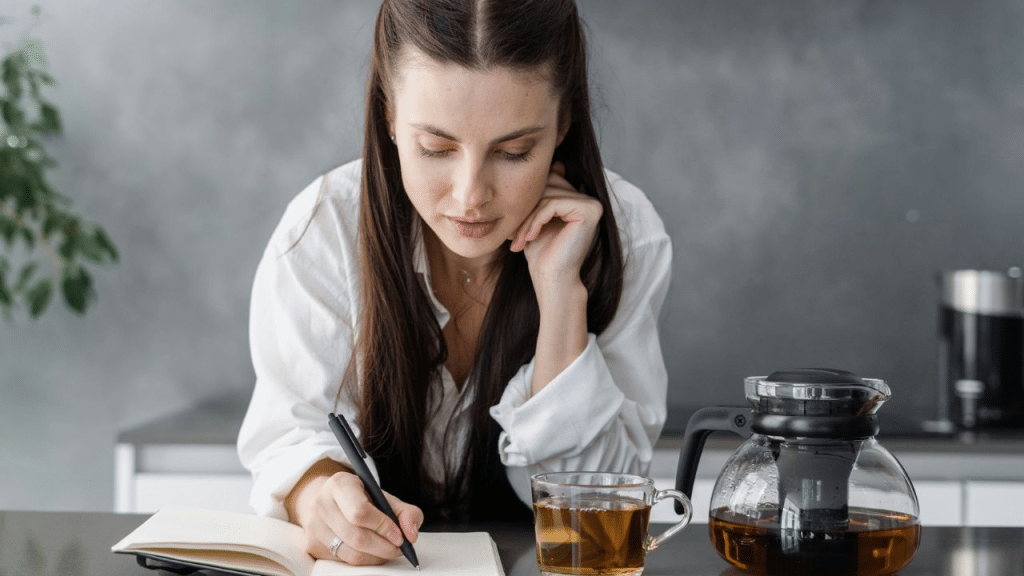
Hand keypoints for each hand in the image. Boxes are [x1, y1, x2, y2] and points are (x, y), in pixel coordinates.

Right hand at [289, 464, 422, 565]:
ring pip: (351, 554)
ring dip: (376, 557)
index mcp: (340, 484)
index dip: (383, 526)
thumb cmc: (358, 498)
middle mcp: (321, 503)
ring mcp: (313, 526)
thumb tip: (411, 535)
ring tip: (388, 550)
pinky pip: (343, 561)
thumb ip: (405, 512)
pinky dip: (364, 560)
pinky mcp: (311, 544)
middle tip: (399, 548)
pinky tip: (371, 551)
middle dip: (384, 547)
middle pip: (357, 537)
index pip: (360, 512)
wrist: (326, 499)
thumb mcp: (383, 496)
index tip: (400, 536)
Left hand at [508, 162, 602, 294]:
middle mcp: (590, 200)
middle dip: (526, 211)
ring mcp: (592, 204)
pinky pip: (552, 204)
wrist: (552, 280)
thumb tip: (553, 164)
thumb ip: (542, 195)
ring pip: (547, 195)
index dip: (527, 203)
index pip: (547, 183)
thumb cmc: (542, 253)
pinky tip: (529, 238)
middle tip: (513, 235)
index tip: (515, 228)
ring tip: (518, 240)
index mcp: (579, 200)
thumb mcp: (536, 219)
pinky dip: (535, 221)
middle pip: (547, 186)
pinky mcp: (589, 211)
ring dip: (527, 219)